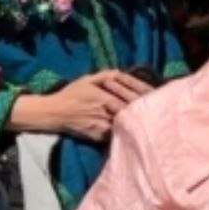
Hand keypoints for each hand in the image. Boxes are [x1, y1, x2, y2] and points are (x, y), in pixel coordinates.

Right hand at [11, 70, 152, 142]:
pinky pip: (114, 136)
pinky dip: (122, 134)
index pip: (129, 98)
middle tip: (155, 113)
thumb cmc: (70, 94)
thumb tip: (120, 72)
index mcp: (104, 96)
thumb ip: (105, 75)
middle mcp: (104, 111)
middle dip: (141, 112)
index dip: (142, 99)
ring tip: (147, 125)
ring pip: (123, 126)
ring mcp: (101, 125)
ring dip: (134, 124)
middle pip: (129, 113)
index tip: (153, 98)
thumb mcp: (86, 79)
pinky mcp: (96, 136)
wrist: (53, 113)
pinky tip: (131, 134)